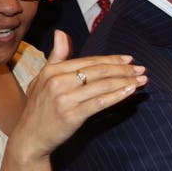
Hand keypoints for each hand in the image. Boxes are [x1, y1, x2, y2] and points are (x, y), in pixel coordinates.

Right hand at [10, 30, 146, 159]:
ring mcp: (64, 98)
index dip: (111, 59)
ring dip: (126, 81)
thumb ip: (56, 57)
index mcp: (52, 70)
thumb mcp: (42, 79)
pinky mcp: (72, 115)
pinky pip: (100, 102)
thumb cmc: (39, 108)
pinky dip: (117, 95)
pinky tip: (130, 91)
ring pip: (102, 86)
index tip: (129, 59)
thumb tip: (61, 33)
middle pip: (98, 71)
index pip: (88, 61)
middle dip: (123, 70)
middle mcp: (57, 82)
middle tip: (141, 69)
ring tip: (142, 80)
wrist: (30, 137)